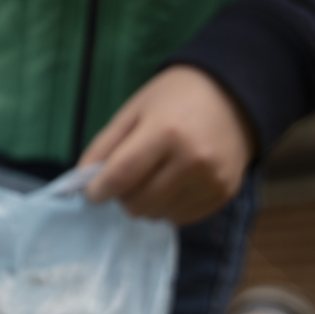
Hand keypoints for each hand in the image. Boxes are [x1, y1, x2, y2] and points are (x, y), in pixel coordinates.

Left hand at [80, 65, 255, 224]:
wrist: (234, 95)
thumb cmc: (175, 98)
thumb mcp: (134, 110)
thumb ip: (104, 146)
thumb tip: (80, 182)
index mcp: (166, 132)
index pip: (121, 177)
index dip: (98, 190)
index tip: (92, 191)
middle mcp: (193, 160)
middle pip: (138, 203)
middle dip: (122, 196)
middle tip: (127, 177)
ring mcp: (211, 180)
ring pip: (157, 215)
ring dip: (145, 203)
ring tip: (153, 176)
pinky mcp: (224, 193)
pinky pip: (181, 218)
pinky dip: (168, 207)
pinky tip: (173, 183)